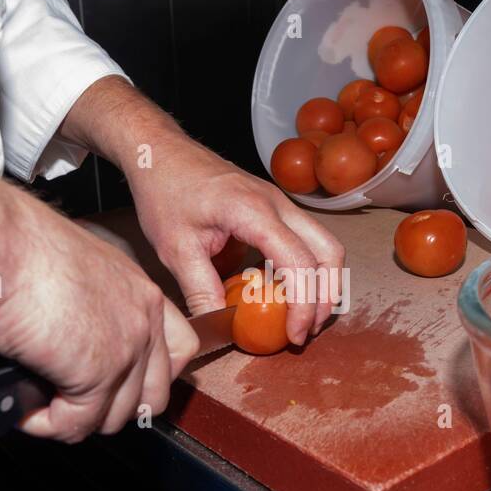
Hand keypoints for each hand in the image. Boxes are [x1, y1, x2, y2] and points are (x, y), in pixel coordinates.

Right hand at [0, 132, 198, 442]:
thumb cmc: (14, 245)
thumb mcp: (74, 270)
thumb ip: (90, 306)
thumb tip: (71, 341)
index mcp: (140, 290)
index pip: (180, 349)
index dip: (151, 377)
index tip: (119, 386)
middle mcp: (143, 319)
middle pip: (154, 395)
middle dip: (113, 409)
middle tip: (72, 403)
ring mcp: (126, 349)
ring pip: (116, 417)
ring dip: (76, 420)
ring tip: (41, 406)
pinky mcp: (96, 375)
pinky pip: (77, 425)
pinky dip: (47, 426)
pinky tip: (25, 410)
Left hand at [131, 137, 345, 344]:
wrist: (162, 154)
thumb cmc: (165, 193)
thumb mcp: (176, 249)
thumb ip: (202, 291)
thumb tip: (222, 329)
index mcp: (254, 211)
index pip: (298, 263)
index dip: (303, 305)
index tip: (294, 335)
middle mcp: (277, 203)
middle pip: (329, 251)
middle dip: (326, 296)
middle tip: (306, 330)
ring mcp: (280, 202)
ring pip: (325, 244)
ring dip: (323, 282)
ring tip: (305, 316)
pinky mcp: (275, 207)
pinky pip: (308, 238)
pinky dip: (309, 268)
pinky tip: (289, 292)